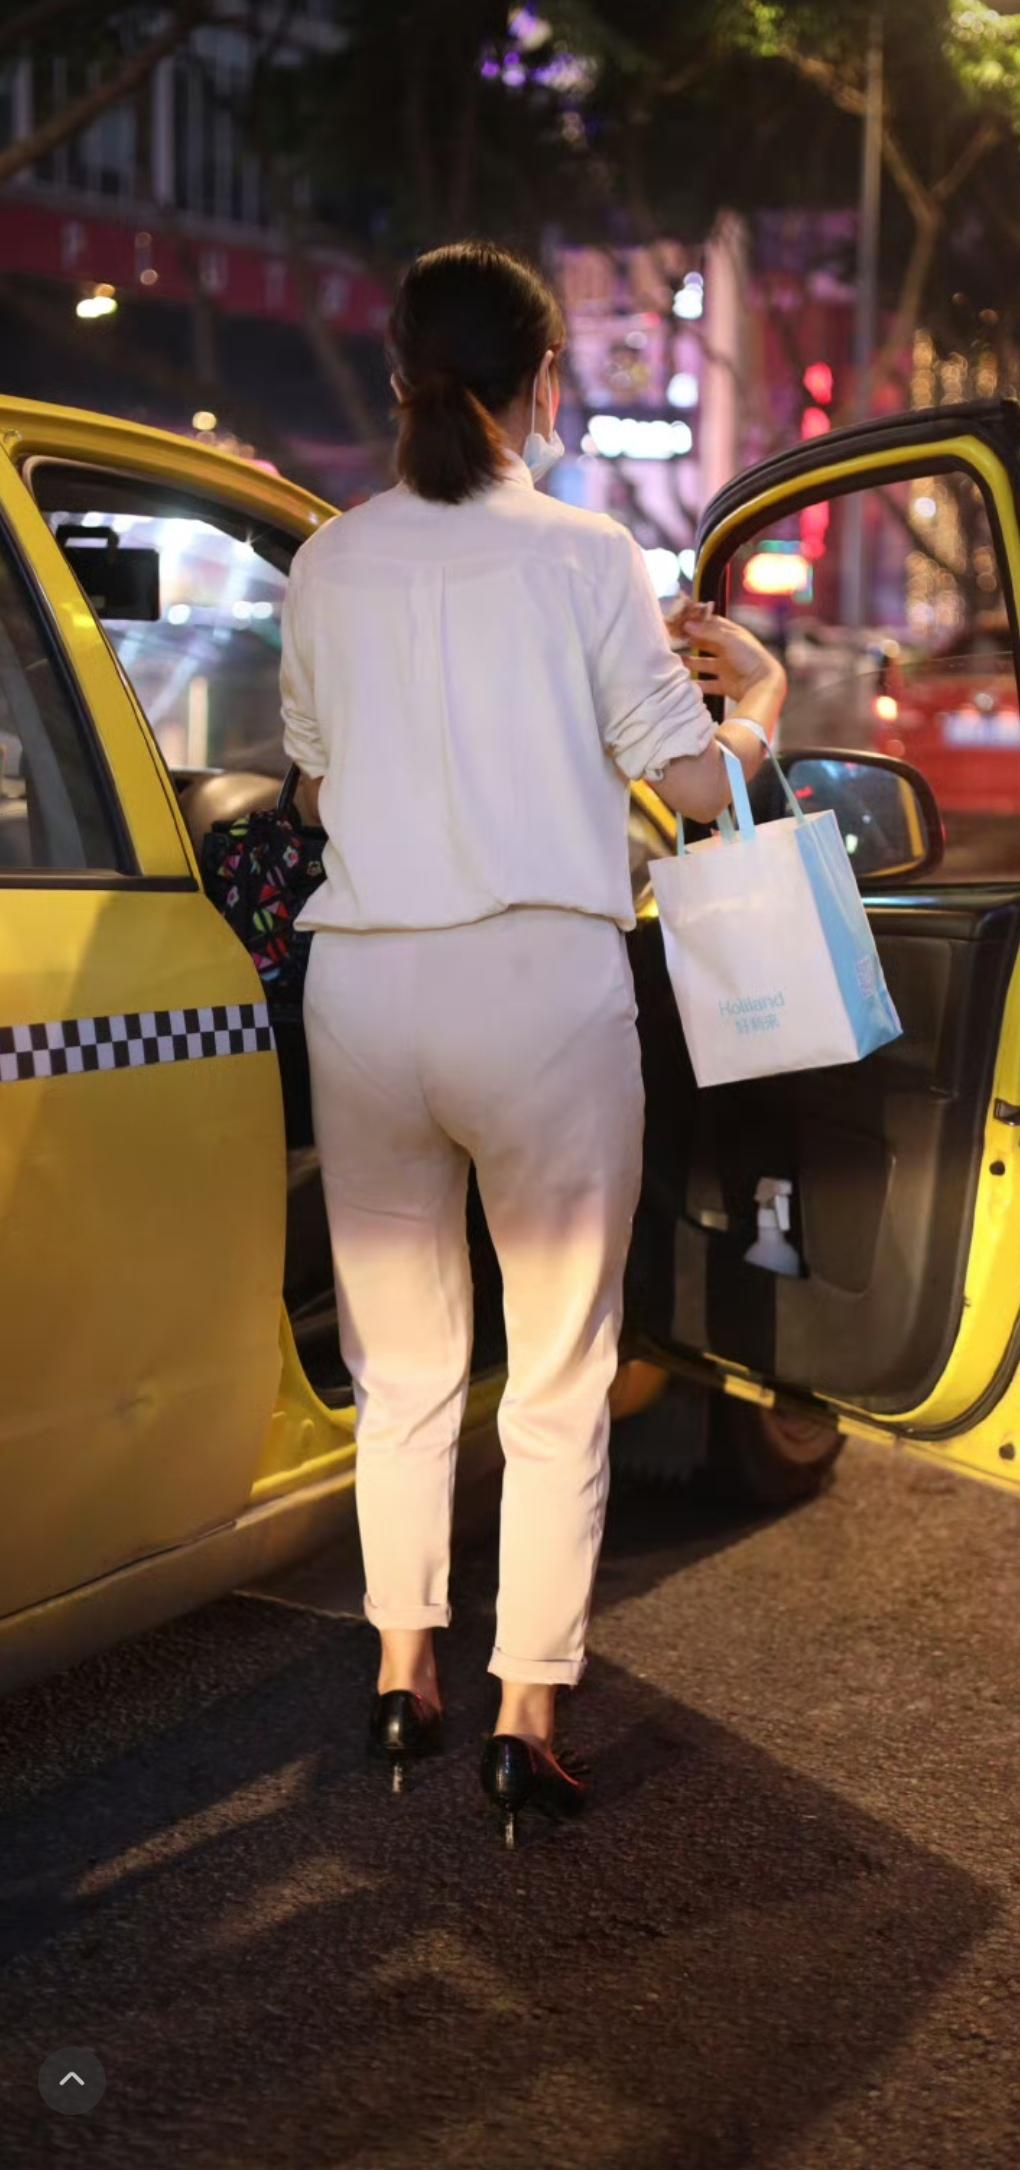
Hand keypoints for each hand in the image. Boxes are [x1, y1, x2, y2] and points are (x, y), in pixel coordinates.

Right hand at [667, 603, 785, 702]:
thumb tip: (687, 624)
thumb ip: (708, 632)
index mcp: (733, 635)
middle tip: (672, 639)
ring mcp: (726, 668)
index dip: (696, 621)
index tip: (679, 620)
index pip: (712, 624)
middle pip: (705, 643)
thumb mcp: (730, 639)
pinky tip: (684, 682)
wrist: (763, 685)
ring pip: (703, 663)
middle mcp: (729, 650)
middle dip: (690, 641)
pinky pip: (707, 684)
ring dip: (690, 662)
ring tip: (674, 661)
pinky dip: (697, 684)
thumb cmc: (750, 657)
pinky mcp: (725, 684)